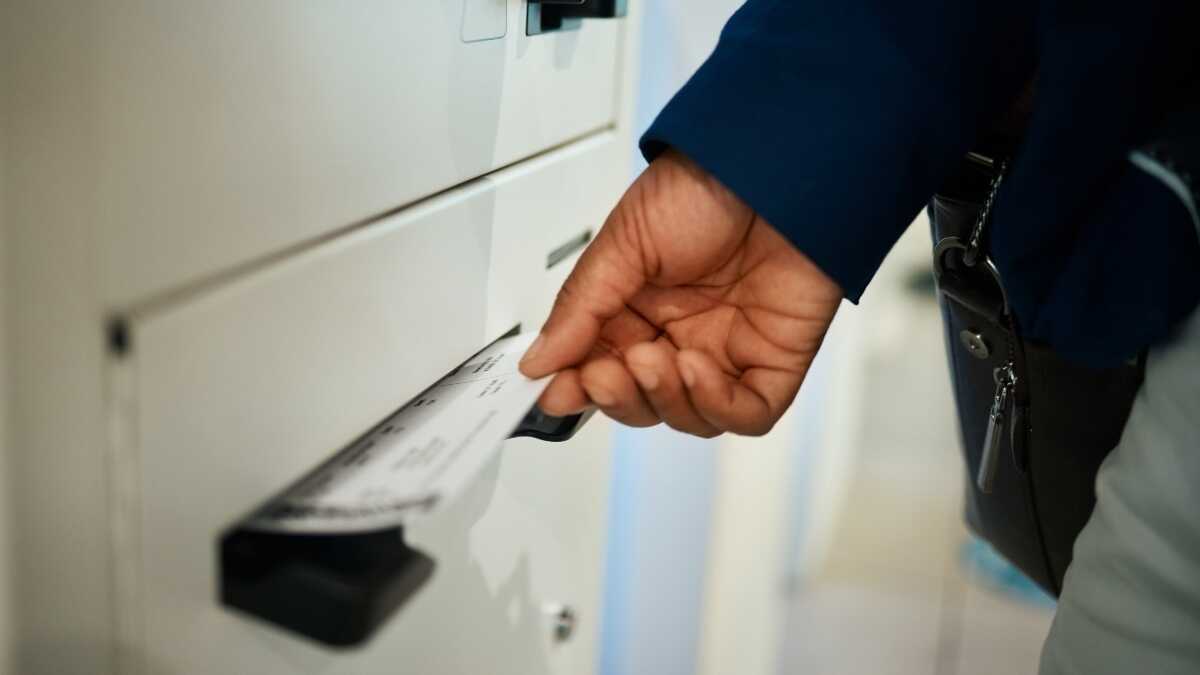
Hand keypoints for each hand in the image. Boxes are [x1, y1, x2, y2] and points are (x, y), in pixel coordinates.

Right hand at [519, 150, 842, 436]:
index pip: (600, 369)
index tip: (555, 393)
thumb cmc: (705, 186)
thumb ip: (580, 308)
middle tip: (604, 373)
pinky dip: (717, 406)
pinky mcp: (775, 360)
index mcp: (639, 308)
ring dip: (663, 400)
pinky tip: (696, 369)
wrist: (774, 164)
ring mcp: (728, 350)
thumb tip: (536, 362)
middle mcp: (682, 333)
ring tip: (651, 359)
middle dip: (619, 397)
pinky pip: (747, 413)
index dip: (578, 389)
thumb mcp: (623, 243)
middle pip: (642, 402)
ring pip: (689, 417)